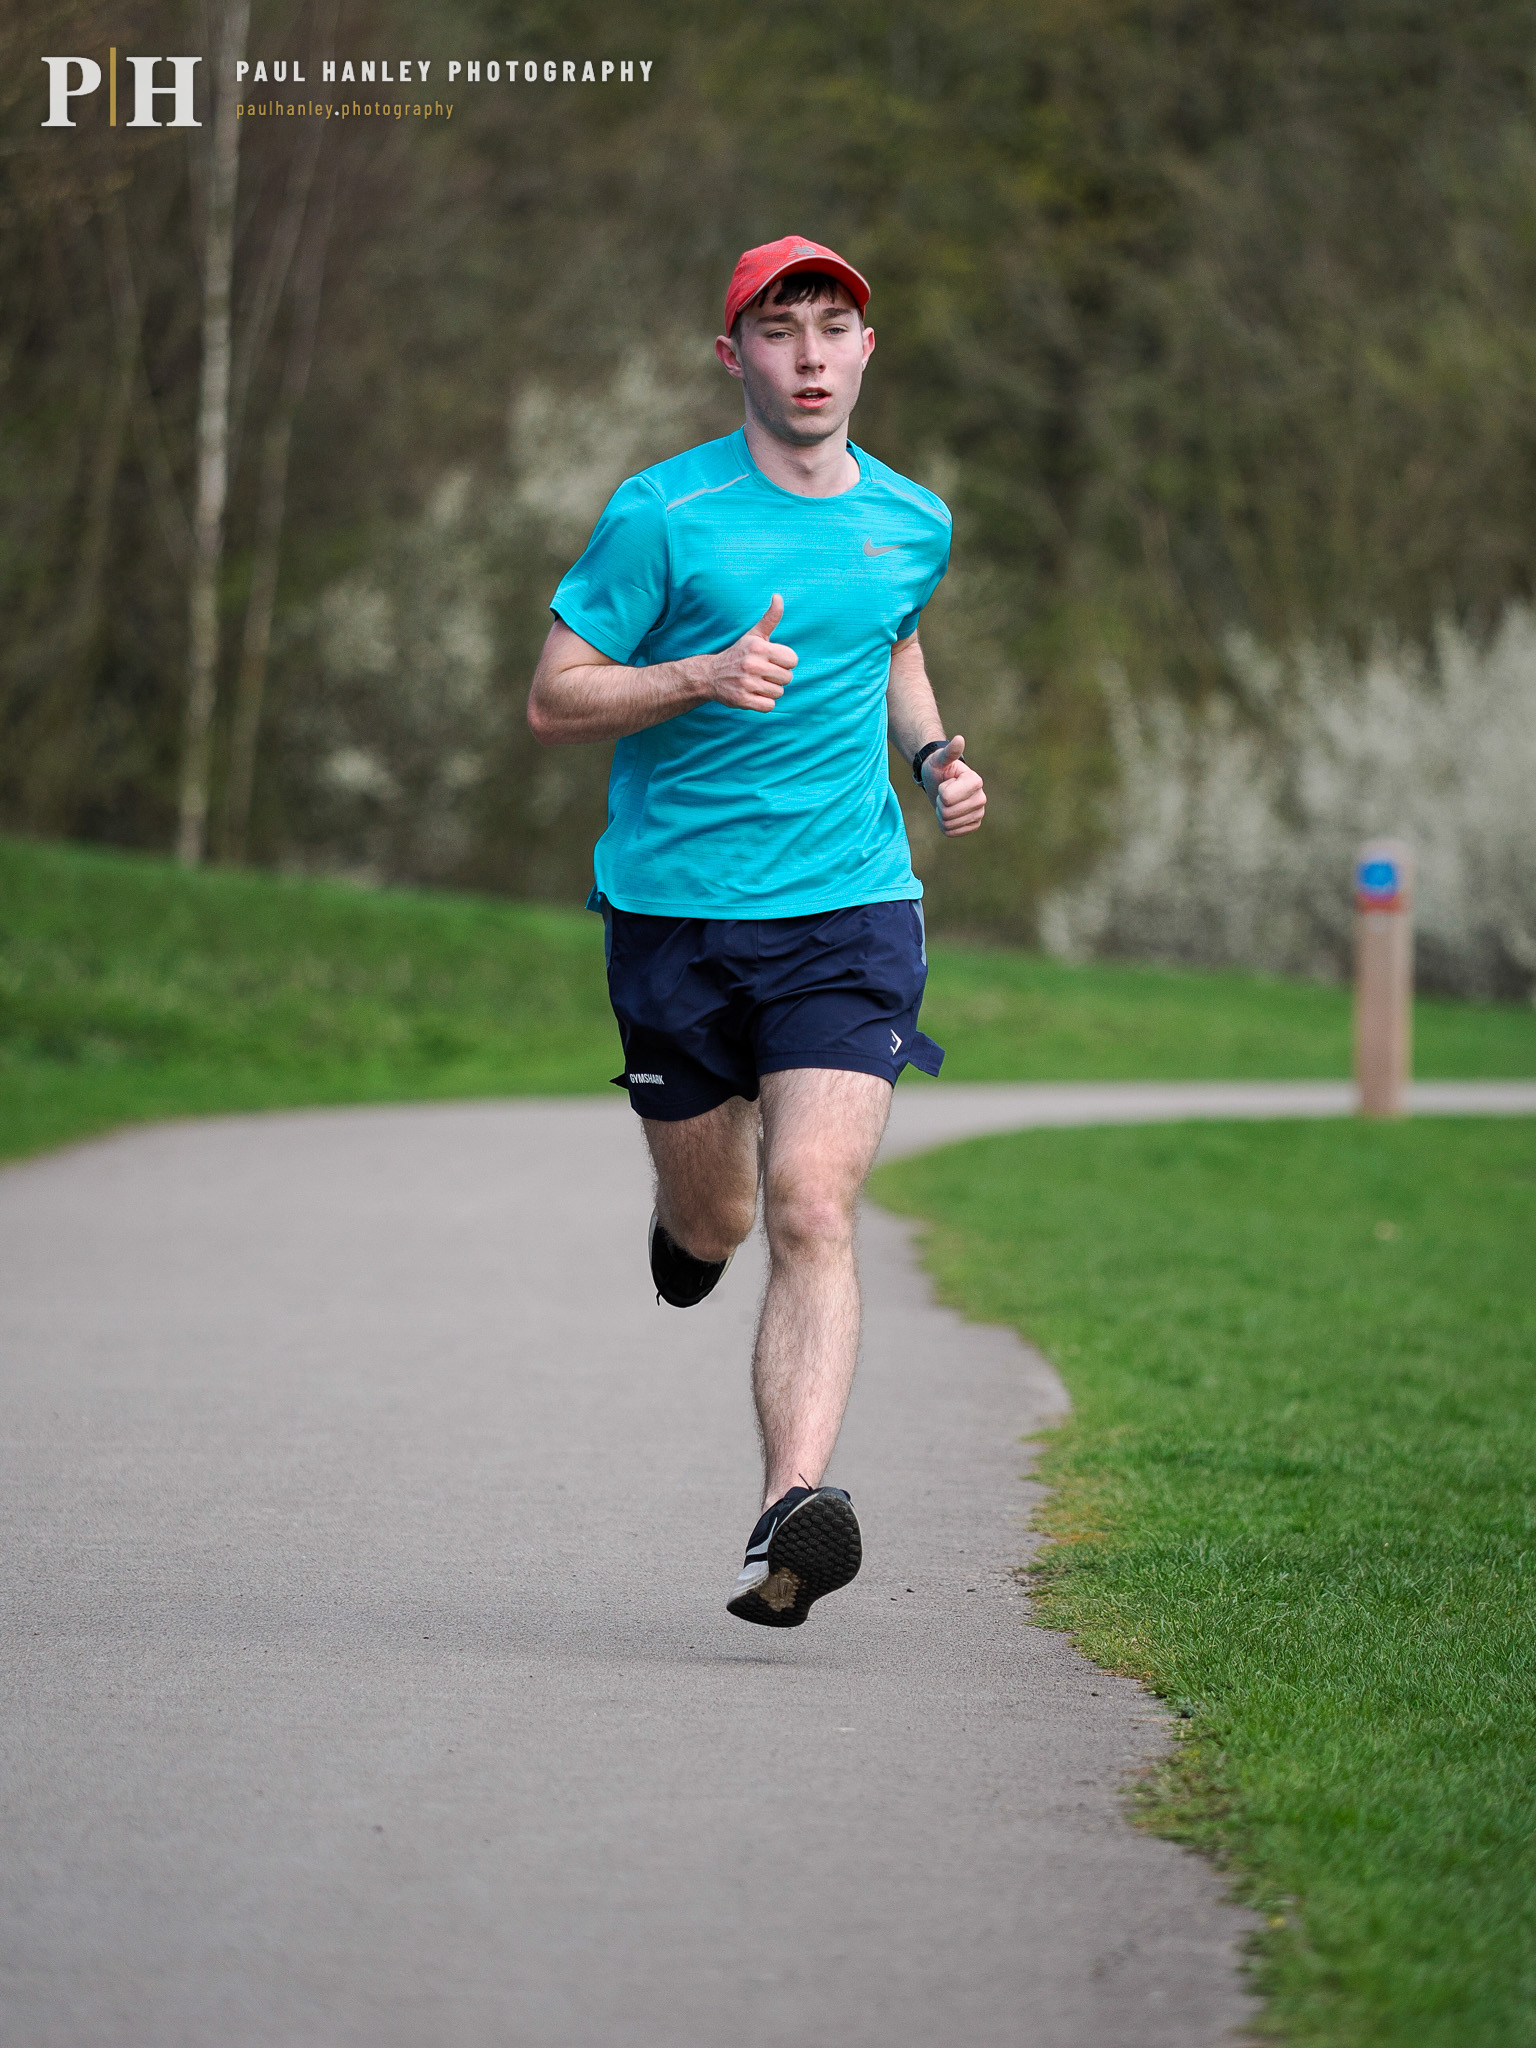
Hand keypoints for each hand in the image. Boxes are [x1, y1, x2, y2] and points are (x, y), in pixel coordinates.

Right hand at [699, 594, 797, 712]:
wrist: (711, 675)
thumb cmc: (739, 654)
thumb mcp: (754, 635)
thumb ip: (770, 618)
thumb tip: (778, 596)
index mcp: (759, 647)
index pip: (792, 660)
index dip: (785, 662)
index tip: (772, 661)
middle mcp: (753, 664)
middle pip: (787, 678)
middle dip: (778, 677)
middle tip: (763, 674)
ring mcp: (747, 683)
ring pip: (778, 693)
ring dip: (770, 691)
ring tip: (757, 683)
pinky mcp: (742, 700)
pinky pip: (769, 706)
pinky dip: (764, 703)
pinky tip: (753, 694)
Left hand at [922, 734, 985, 836]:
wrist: (939, 782)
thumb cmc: (939, 769)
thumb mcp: (940, 760)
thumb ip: (949, 752)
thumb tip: (959, 739)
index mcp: (975, 781)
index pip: (947, 797)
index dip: (940, 791)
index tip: (946, 783)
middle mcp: (981, 798)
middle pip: (947, 812)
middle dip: (940, 803)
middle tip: (944, 793)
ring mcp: (979, 813)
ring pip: (948, 823)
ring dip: (941, 814)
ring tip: (946, 802)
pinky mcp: (973, 825)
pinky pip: (951, 832)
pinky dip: (944, 825)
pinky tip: (949, 813)